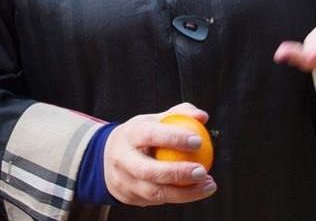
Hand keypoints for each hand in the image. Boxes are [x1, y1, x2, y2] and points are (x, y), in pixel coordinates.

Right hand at [103, 102, 217, 205]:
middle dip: (177, 173)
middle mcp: (123, 160)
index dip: (173, 138)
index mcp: (129, 135)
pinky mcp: (130, 198)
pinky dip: (181, 197)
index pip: (150, 135)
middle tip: (203, 171)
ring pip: (154, 192)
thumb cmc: (140, 135)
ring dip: (185, 192)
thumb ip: (179, 114)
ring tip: (208, 184)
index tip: (198, 140)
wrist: (107, 157)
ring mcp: (124, 182)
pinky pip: (158, 201)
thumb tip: (203, 116)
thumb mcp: (154, 120)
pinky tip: (199, 190)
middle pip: (148, 170)